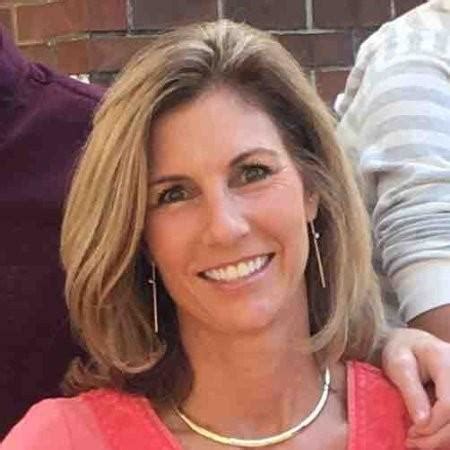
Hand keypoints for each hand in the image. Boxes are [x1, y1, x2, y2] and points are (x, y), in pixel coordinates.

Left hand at [382, 328, 449, 448]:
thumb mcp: (398, 365)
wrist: (411, 342)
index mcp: (447, 363)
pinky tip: (427, 436)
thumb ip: (411, 391)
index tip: (412, 432)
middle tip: (412, 443)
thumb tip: (422, 423)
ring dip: (443, 439)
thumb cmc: (401, 350)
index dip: (434, 424)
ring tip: (417, 442)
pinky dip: (445, 432)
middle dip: (438, 437)